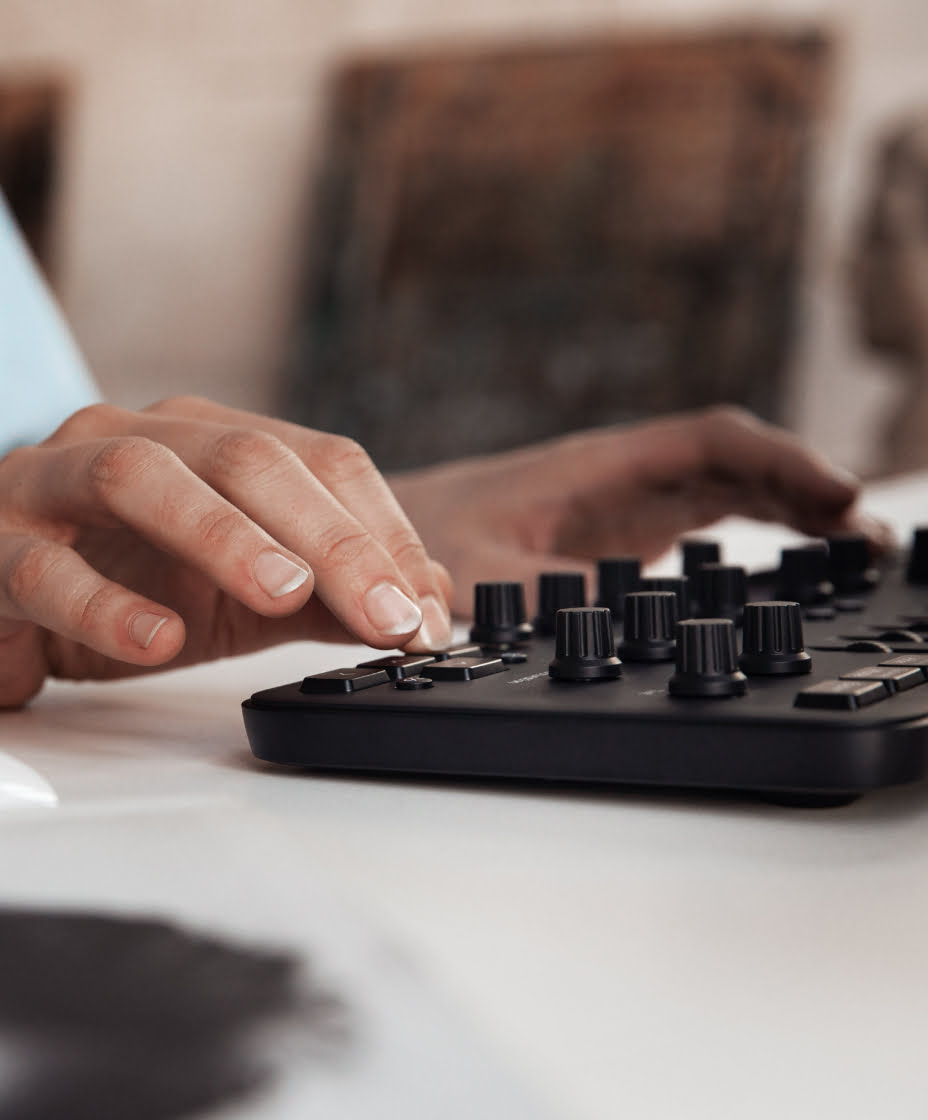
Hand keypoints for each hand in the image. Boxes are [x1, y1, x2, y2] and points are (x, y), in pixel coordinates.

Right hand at [0, 398, 451, 706]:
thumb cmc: (123, 585)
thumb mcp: (244, 594)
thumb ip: (330, 594)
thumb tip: (425, 600)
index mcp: (207, 441)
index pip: (319, 460)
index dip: (382, 532)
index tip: (424, 611)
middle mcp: (136, 439)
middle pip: (247, 460)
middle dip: (331, 539)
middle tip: (388, 614)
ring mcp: (55, 481)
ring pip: (140, 478)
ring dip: (224, 536)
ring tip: (286, 592)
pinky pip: (47, 568)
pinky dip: (107, 606)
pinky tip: (159, 640)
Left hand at [389, 406, 888, 614]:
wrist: (385, 537)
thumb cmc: (424, 533)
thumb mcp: (471, 570)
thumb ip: (531, 590)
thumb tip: (597, 618)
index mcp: (597, 468)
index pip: (708, 443)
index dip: (779, 462)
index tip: (836, 496)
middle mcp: (621, 479)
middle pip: (736, 463)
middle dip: (806, 488)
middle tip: (868, 535)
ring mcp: (625, 506)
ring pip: (728, 489)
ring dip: (793, 509)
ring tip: (856, 546)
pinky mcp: (620, 537)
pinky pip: (705, 520)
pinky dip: (758, 531)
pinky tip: (794, 554)